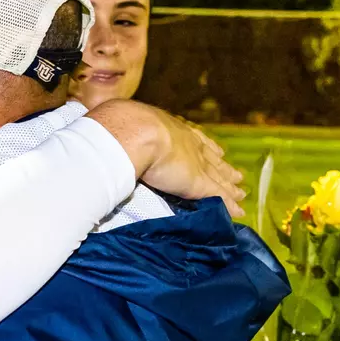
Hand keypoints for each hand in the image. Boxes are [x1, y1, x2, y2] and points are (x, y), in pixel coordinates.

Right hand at [87, 100, 244, 217]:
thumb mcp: (125, 127)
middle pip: (212, 157)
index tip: (216, 150)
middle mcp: (189, 144)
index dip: (206, 147)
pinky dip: (230, 205)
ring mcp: (196, 163)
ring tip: (240, 191)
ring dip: (230, 185)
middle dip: (223, 166)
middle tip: (235, 173)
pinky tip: (239, 213)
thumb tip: (99, 137)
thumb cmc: (122, 128)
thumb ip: (121, 135)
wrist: (133, 132)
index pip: (194, 139)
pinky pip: (220, 196)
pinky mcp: (198, 183)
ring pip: (220, 177)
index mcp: (172, 129)